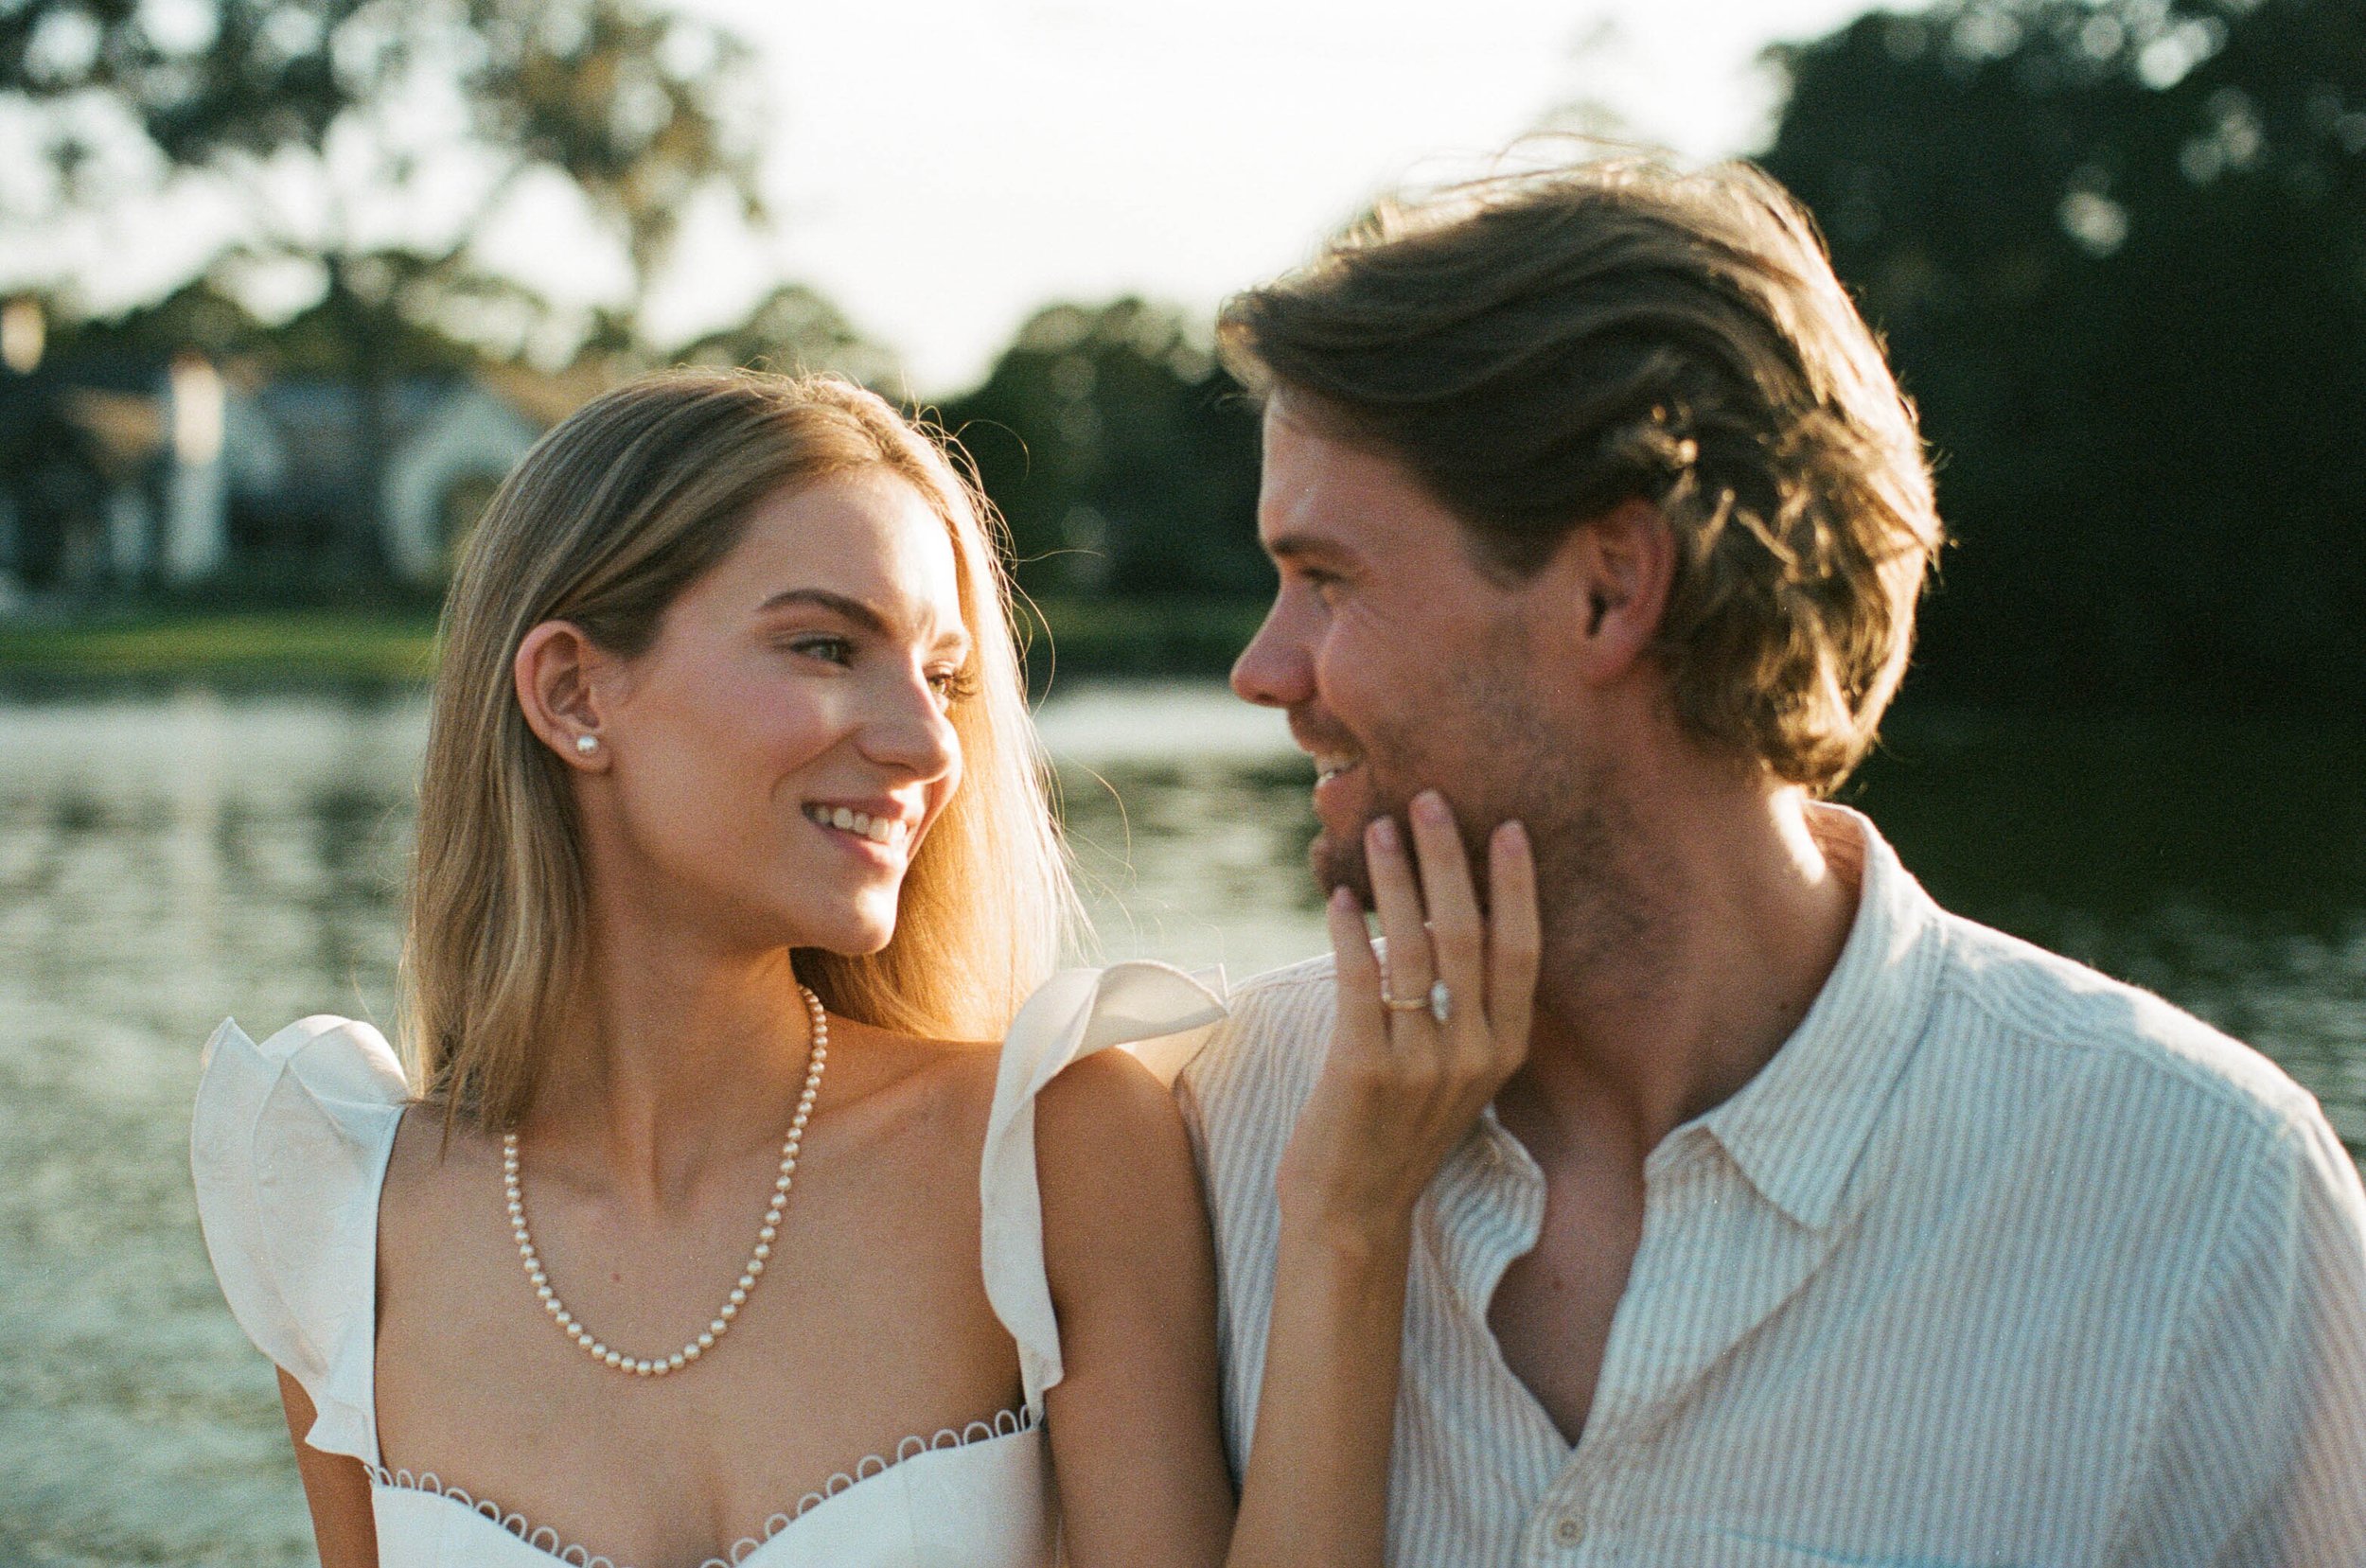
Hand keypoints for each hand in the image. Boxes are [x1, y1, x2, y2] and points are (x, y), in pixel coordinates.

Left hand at [1278, 790, 1539, 1246]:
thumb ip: (1462, 1011)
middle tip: (1427, 800)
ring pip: (1412, 948)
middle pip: (1467, 934)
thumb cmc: (1396, 1132)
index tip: (1508, 826)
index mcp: (1505, 1051)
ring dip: (1392, 879)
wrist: (1353, 1213)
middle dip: (1447, 860)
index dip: (1516, 886)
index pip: (1522, 951)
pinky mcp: (1365, 1070)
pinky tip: (1335, 898)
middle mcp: (1474, 1055)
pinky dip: (1348, 932)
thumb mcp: (1453, 1075)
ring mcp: (1421, 1064)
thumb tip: (1445, 919)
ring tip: (1376, 829)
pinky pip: (1359, 981)